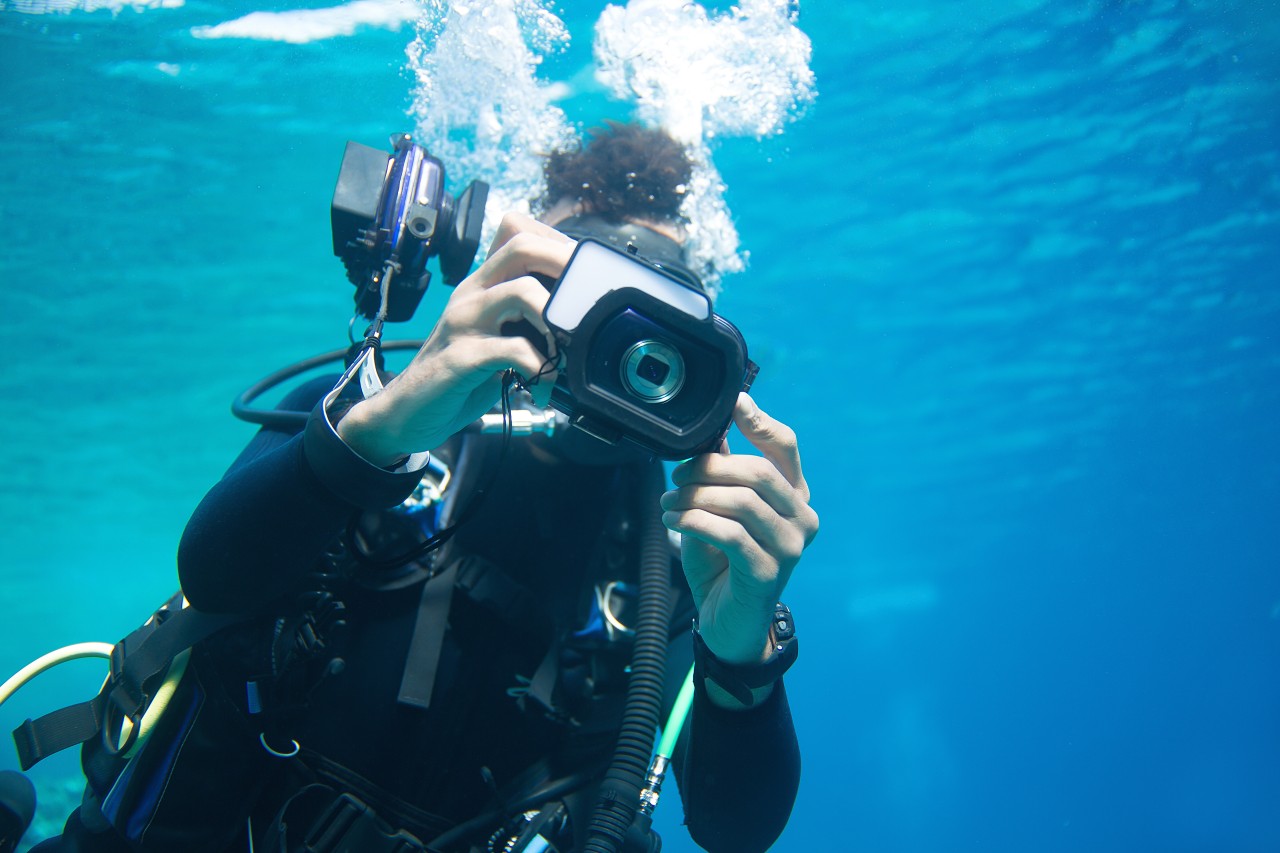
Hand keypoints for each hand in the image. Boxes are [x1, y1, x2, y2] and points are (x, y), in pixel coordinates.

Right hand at [338, 213, 574, 464]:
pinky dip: (539, 367)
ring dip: (556, 322)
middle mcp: (472, 293)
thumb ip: (522, 314)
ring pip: (522, 292)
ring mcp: (463, 322)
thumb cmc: (462, 372)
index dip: (558, 246)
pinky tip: (543, 384)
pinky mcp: (460, 358)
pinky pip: (511, 350)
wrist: (409, 409)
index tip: (585, 279)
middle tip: (589, 306)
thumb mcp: (495, 333)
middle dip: (566, 269)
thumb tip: (575, 309)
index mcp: (482, 283)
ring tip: (565, 352)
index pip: (519, 233)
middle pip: (522, 247)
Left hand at [661, 394, 818, 703]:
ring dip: (696, 497)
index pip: (786, 447)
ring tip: (668, 504)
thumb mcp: (719, 510)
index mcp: (794, 495)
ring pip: (742, 501)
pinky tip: (674, 522)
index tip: (734, 402)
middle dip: (710, 467)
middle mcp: (802, 517)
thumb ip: (720, 472)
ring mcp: (790, 546)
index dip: (760, 422)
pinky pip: (731, 534)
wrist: (729, 623)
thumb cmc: (724, 562)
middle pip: (758, 471)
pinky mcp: (770, 572)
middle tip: (676, 477)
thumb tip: (711, 429)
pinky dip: (695, 522)